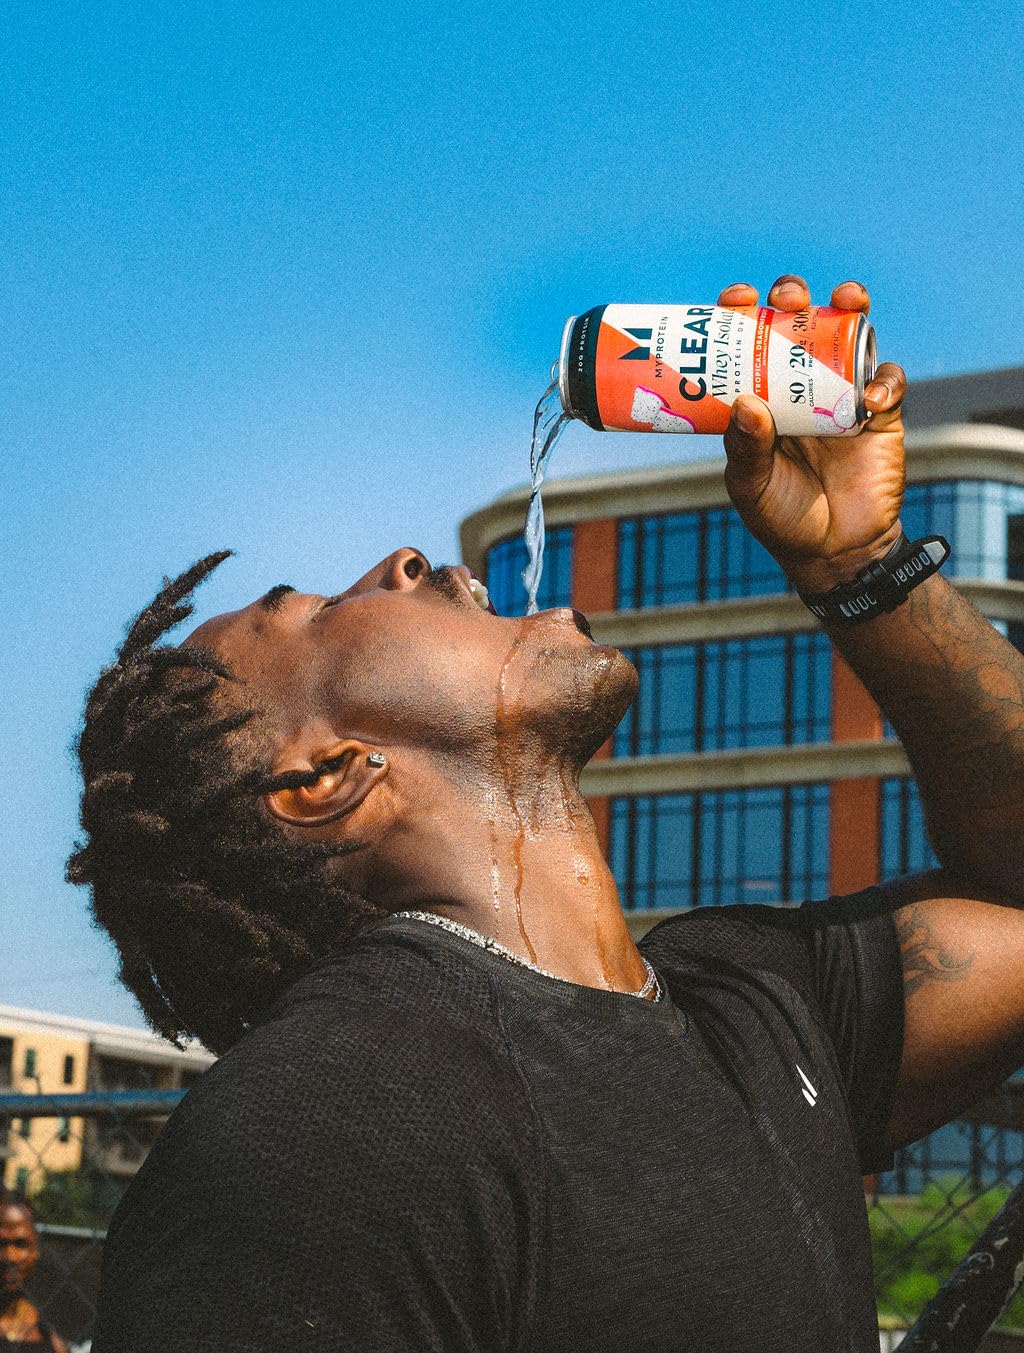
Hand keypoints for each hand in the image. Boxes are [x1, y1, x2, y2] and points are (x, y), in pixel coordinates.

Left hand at [719, 275, 905, 593]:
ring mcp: (843, 394)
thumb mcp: (751, 486)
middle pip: (799, 320)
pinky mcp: (882, 415)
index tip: (735, 299)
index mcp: (760, 393)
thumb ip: (745, 448)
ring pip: (851, 332)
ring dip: (850, 306)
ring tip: (845, 300)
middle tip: (787, 297)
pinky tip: (869, 398)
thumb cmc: (781, 515)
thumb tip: (744, 403)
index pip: (748, 339)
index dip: (742, 310)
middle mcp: (800, 383)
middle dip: (794, 295)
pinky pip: (889, 382)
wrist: (833, 551)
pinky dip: (883, 382)